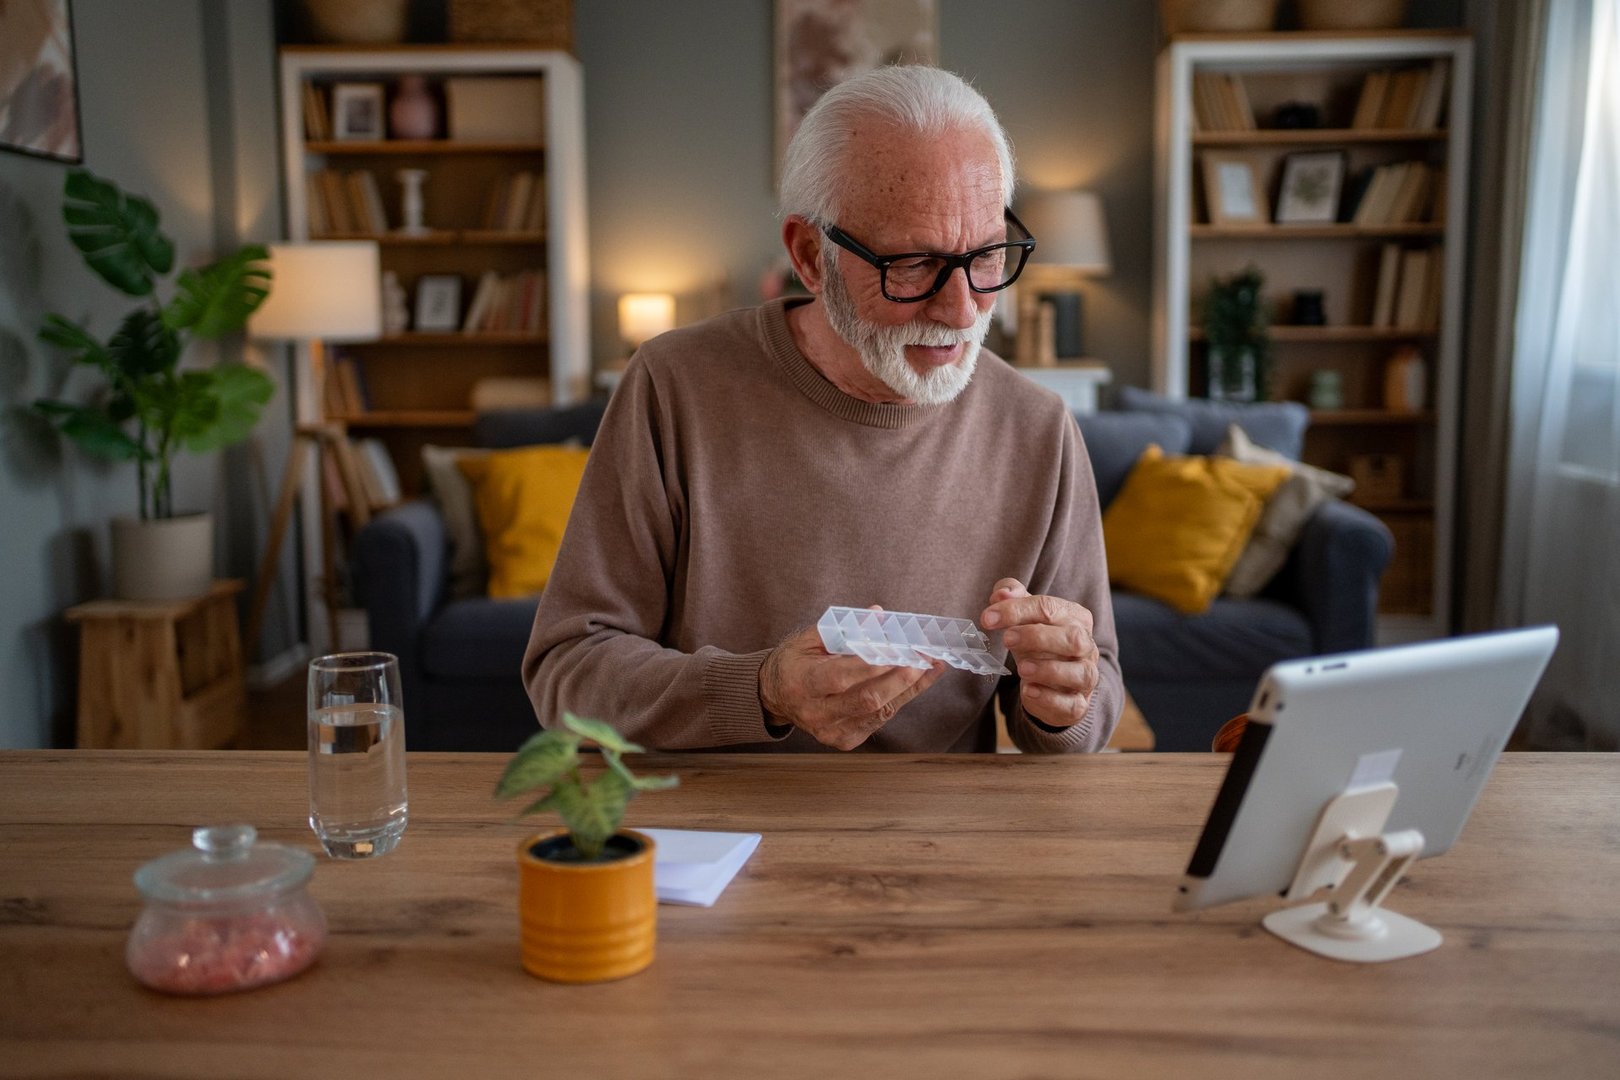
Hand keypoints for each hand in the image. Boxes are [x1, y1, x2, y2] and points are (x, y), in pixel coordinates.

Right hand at [759, 622, 945, 750]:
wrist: (774, 696)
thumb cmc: (794, 662)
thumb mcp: (809, 638)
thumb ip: (844, 627)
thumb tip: (879, 615)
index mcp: (802, 683)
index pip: (841, 677)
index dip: (872, 665)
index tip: (900, 649)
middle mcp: (816, 713)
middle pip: (866, 700)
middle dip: (900, 679)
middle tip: (924, 659)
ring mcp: (830, 731)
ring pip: (878, 713)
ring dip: (908, 689)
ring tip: (931, 667)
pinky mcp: (843, 740)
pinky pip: (878, 721)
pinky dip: (899, 700)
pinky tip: (917, 683)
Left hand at [981, 578, 1099, 727]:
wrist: (1051, 682)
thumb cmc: (1038, 643)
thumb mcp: (1024, 616)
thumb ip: (1012, 598)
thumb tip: (1001, 593)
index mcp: (1075, 617)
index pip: (1049, 607)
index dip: (1017, 610)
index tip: (987, 618)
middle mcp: (1087, 646)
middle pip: (1072, 638)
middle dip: (1037, 637)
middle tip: (1007, 639)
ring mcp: (1086, 676)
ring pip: (1080, 672)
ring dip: (1049, 669)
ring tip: (1022, 668)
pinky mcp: (1078, 704)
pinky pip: (1072, 704)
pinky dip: (1050, 698)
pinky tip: (1029, 691)